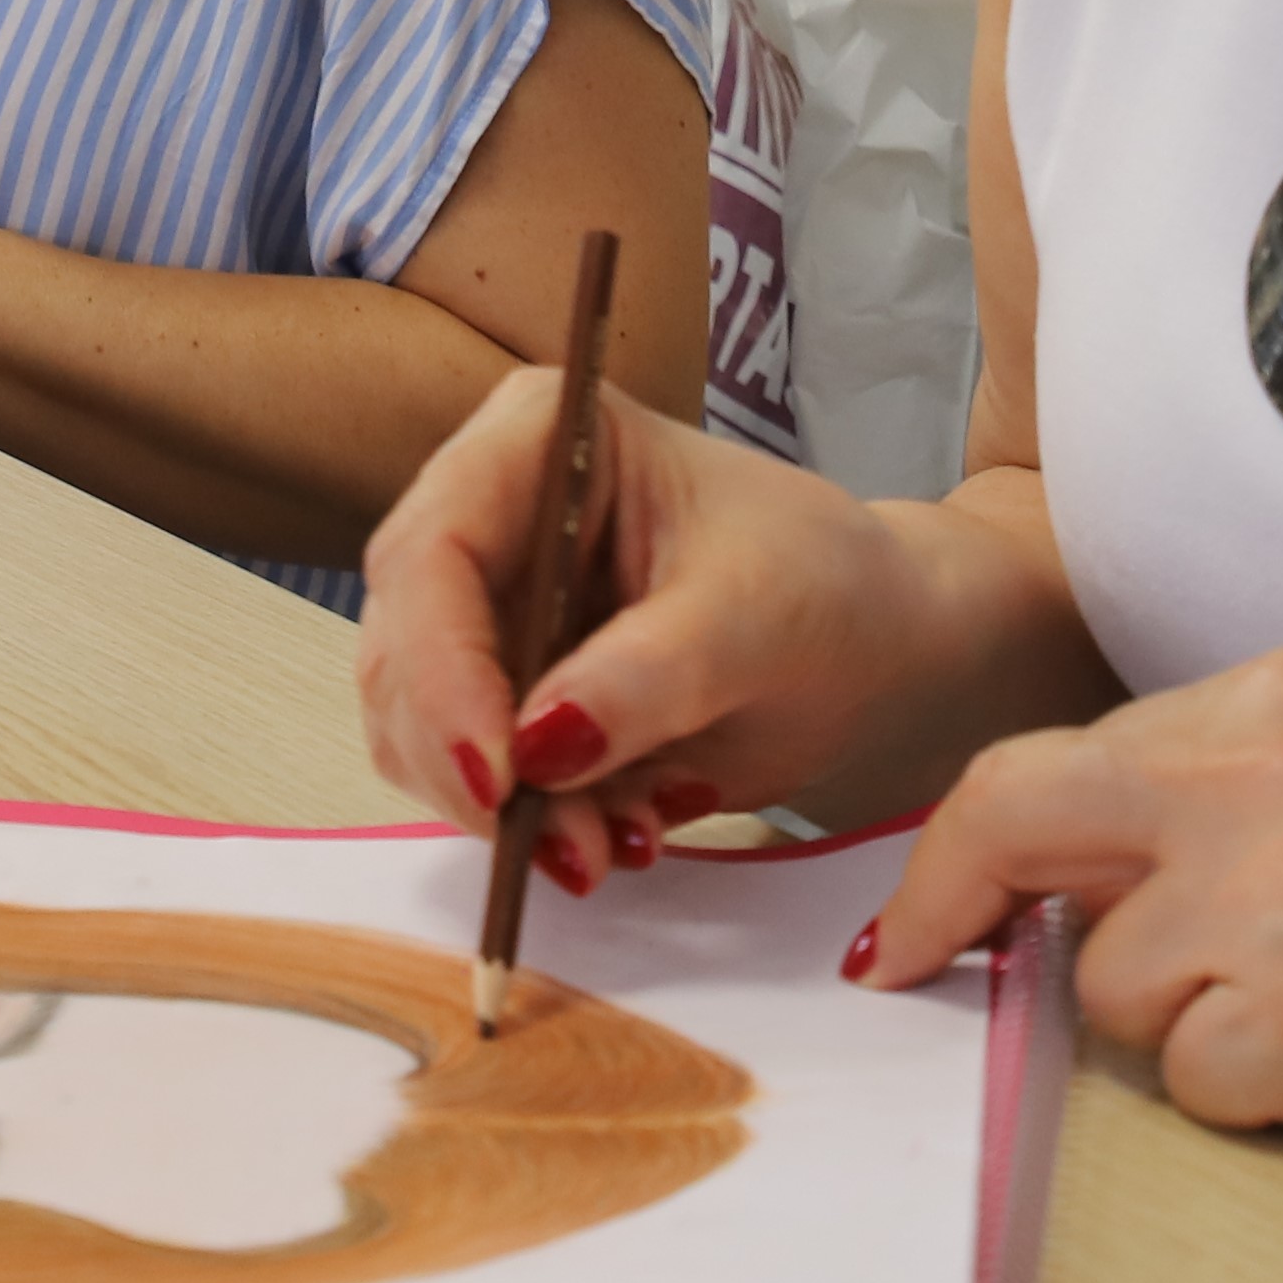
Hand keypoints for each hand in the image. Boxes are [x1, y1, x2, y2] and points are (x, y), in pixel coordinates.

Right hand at [355, 379, 961, 897]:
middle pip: (405, 647)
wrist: (876, 645)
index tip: (500, 775)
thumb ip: (650, 675)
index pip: (434, 549)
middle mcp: (489, 515)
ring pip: (420, 727)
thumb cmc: (826, 584)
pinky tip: (622, 829)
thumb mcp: (755, 618)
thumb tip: (538, 749)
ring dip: (505, 810)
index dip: (443, 667)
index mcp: (538, 438)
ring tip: (618, 842)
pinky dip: (532, 824)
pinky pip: (470, 776)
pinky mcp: (503, 691)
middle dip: (472, 762)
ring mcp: (488, 608)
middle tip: (565, 844)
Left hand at [845, 649, 1282, 1210]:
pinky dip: (1244, 1108)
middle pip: (1015, 818)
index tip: (911, 924)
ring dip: (1172, 1038)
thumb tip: (1029, 892)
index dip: (956, 853)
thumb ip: (1202, 811)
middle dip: (948, 905)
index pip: (1046, 762)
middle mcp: (1270, 771)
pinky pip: (1186, 1084)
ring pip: (1107, 987)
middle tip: (922, 973)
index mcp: (1276, 700)